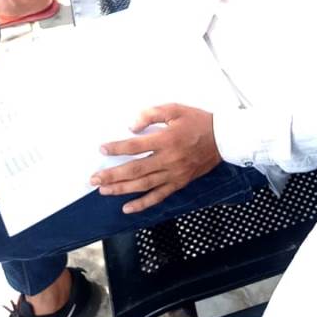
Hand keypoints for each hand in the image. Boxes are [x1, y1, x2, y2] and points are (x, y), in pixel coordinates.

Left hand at [92, 104, 220, 212]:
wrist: (223, 138)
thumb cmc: (197, 121)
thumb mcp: (175, 109)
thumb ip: (152, 114)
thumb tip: (132, 126)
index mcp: (166, 139)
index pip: (135, 146)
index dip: (117, 148)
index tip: (102, 150)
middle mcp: (168, 159)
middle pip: (135, 169)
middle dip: (112, 175)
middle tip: (94, 179)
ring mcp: (173, 174)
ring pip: (143, 185)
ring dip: (122, 189)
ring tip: (104, 190)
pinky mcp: (179, 183)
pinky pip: (159, 196)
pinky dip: (143, 204)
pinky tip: (128, 208)